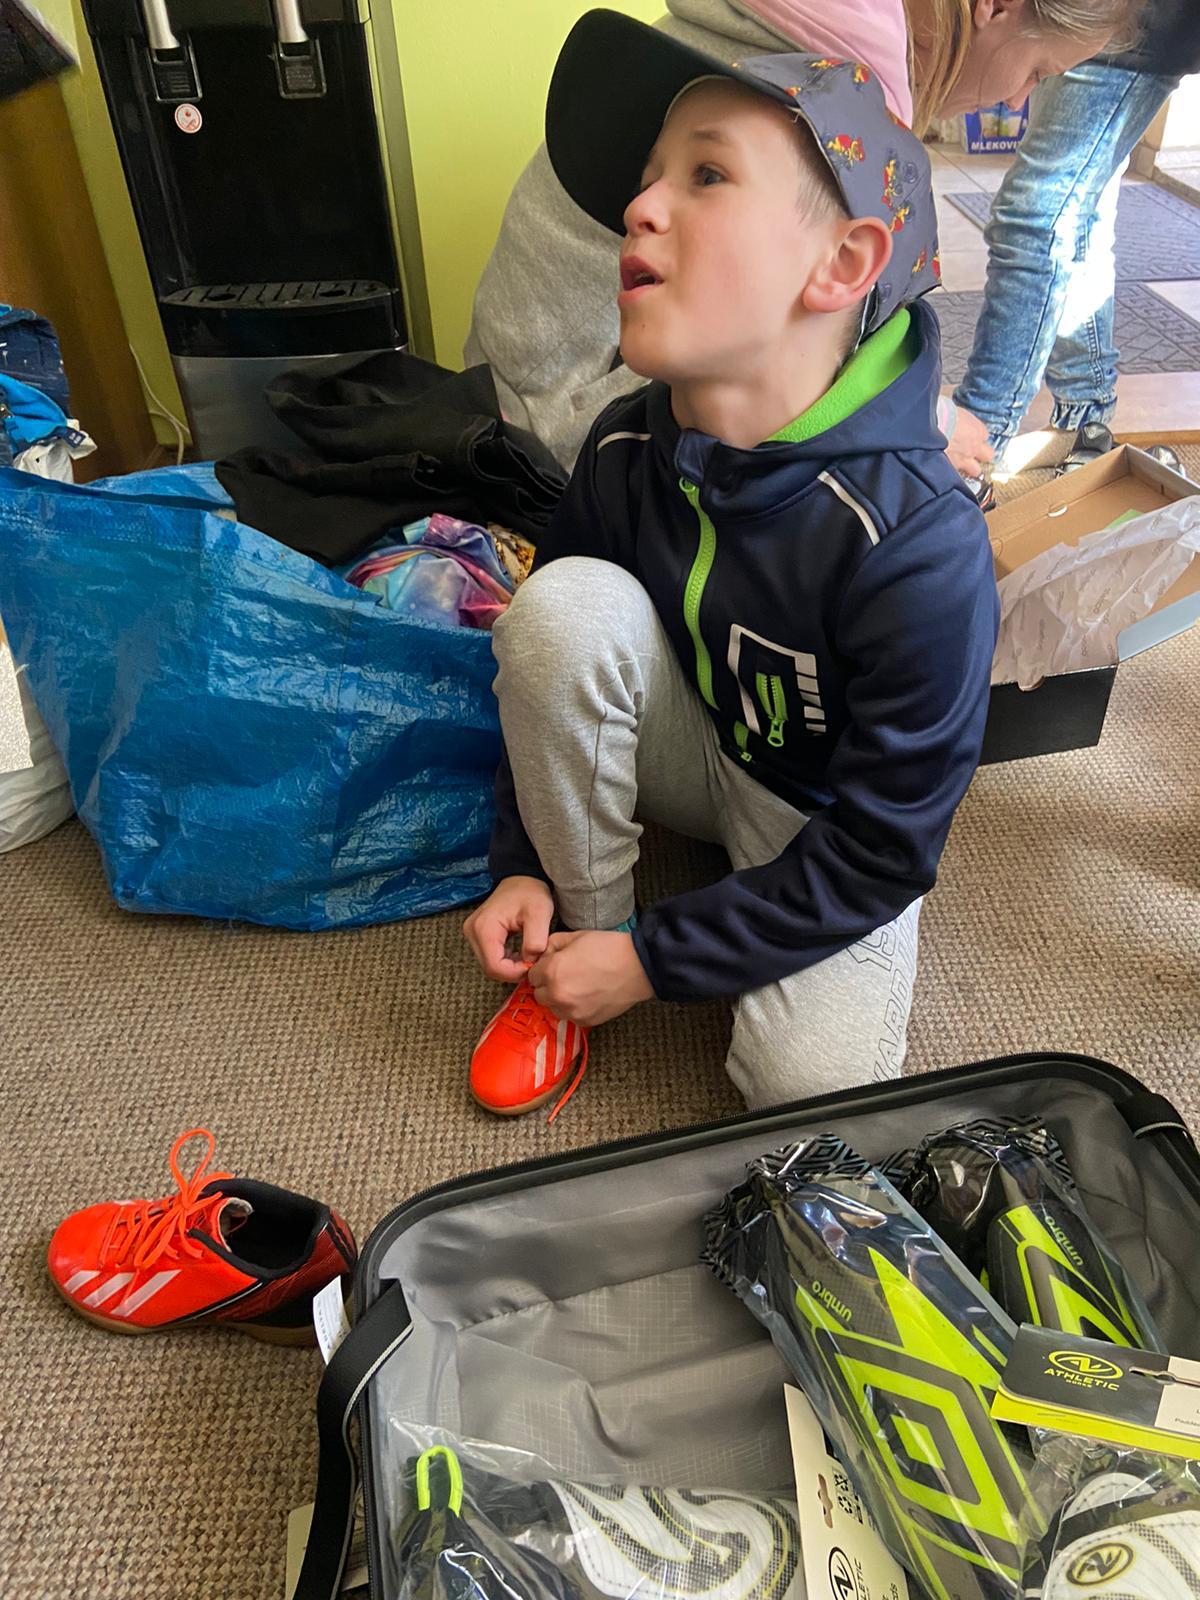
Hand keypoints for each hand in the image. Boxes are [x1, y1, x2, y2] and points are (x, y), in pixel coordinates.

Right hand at [463, 876, 554, 981]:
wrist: (522, 878)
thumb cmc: (530, 892)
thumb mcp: (539, 914)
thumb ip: (536, 941)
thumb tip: (530, 962)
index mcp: (484, 927)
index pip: (494, 966)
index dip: (514, 973)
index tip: (533, 966)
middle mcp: (472, 931)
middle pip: (489, 968)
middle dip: (512, 971)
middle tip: (531, 963)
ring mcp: (472, 933)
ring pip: (489, 964)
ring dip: (509, 967)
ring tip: (527, 957)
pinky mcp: (477, 934)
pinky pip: (489, 956)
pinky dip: (504, 960)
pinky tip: (518, 953)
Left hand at [527, 931, 653, 1026]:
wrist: (637, 967)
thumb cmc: (607, 948)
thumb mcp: (574, 936)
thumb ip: (551, 945)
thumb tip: (541, 955)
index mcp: (551, 972)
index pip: (531, 976)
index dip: (542, 969)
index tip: (552, 965)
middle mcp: (557, 995)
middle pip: (539, 994)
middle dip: (547, 984)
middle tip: (565, 975)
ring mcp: (571, 1011)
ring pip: (553, 1007)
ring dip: (559, 998)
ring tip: (577, 985)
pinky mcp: (584, 1020)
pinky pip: (570, 1015)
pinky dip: (574, 1007)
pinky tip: (588, 994)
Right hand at [943, 405, 993, 478]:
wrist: (928, 429)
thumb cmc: (940, 415)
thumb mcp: (954, 411)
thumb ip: (959, 420)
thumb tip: (953, 418)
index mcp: (977, 430)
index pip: (984, 435)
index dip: (977, 436)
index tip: (970, 435)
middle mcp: (974, 447)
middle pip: (988, 455)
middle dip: (981, 455)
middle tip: (972, 453)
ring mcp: (964, 460)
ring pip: (976, 470)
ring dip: (970, 468)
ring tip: (959, 464)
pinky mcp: (952, 470)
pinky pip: (957, 474)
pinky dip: (953, 472)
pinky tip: (945, 468)